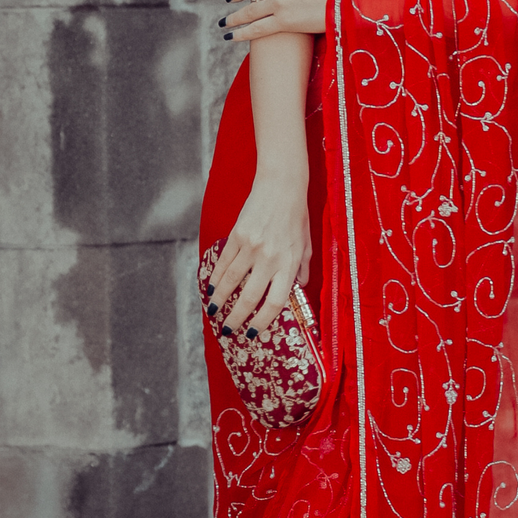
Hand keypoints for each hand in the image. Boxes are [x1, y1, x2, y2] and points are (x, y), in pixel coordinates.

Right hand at [206, 172, 311, 337]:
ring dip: (220, 300)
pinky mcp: (237, 235)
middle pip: (250, 297)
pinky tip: (210, 288)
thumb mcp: (307, 245)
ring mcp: (251, 246)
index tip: (254, 332)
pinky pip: (224, 262)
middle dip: (236, 318)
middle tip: (228, 330)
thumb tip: (298, 291)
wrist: (281, 185)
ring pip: (232, 281)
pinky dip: (215, 277)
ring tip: (214, 312)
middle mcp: (270, 258)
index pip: (276, 302)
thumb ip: (303, 270)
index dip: (263, 321)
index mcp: (289, 263)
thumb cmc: (297, 216)